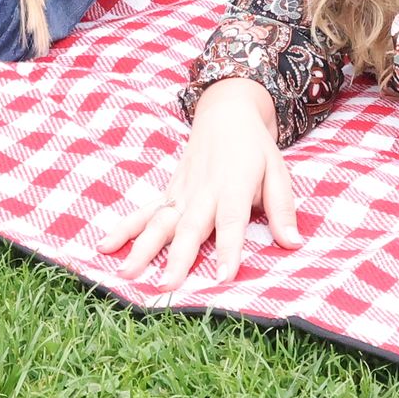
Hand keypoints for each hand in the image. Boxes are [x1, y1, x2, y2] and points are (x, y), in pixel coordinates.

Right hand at [104, 78, 301, 284]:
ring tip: (125, 273)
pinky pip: (144, 212)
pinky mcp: (168, 192)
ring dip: (142, 248)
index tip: (224, 277)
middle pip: (190, 227)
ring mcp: (181, 192)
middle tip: (166, 286)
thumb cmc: (255, 148)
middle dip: (178, 258)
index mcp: (234, 186)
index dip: (228, 249)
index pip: (231, 222)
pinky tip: (104, 246)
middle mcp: (204, 191)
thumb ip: (282, 209)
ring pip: (160, 222)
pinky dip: (124, 229)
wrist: (226, 112)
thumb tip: (294, 243)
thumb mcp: (278, 171)